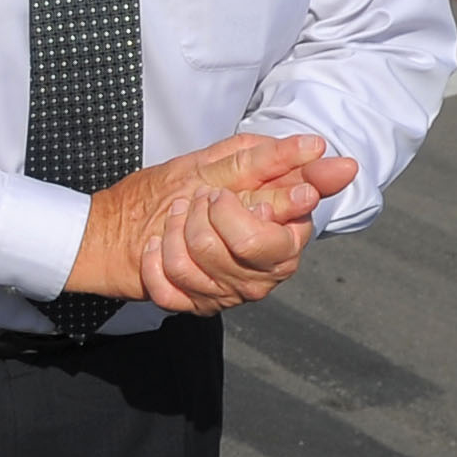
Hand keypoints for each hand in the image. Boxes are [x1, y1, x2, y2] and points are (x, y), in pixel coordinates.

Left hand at [140, 149, 355, 311]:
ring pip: (196, 265)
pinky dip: (153, 261)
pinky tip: (156, 244)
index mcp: (286, 240)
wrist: (131, 220)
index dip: (238, 213)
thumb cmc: (191, 188)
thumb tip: (325, 152)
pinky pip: (167, 289)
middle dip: (206, 214)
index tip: (219, 194)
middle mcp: (263, 273)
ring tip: (176, 214)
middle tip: (199, 197)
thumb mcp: (233, 166)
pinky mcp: (192, 304)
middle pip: (238, 251)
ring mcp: (228, 292)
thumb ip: (280, 161)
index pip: (275, 240)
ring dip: (175, 229)